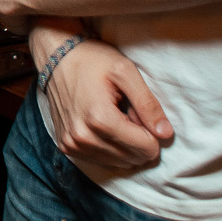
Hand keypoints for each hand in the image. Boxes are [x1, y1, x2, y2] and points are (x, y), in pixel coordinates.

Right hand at [40, 34, 173, 171]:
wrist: (56, 56)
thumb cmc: (92, 60)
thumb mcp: (125, 71)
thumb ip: (148, 104)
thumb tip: (165, 134)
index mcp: (100, 119)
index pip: (145, 148)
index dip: (151, 132)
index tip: (140, 112)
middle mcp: (83, 137)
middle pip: (132, 158)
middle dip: (138, 139)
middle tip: (128, 113)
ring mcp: (72, 144)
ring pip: (118, 163)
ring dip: (125, 145)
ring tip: (116, 118)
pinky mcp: (66, 146)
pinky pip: (101, 160)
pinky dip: (110, 148)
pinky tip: (105, 126)